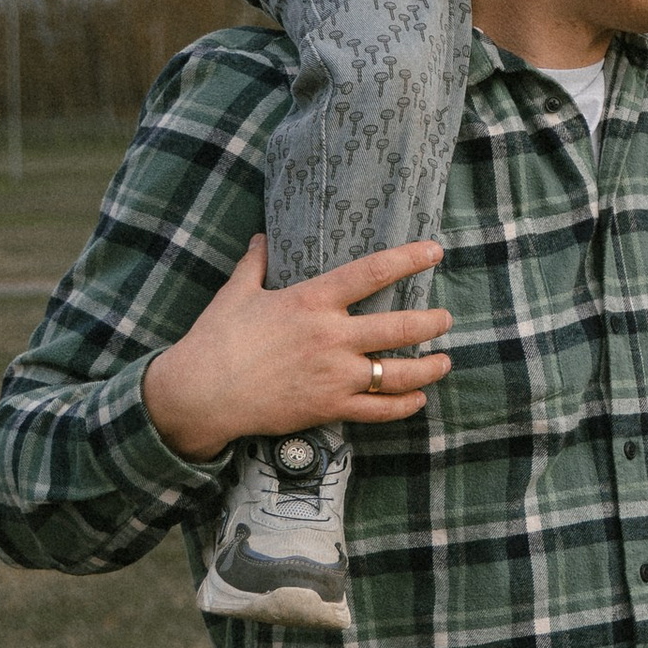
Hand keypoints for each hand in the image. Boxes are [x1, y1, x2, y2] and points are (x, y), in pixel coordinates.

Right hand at [141, 236, 453, 462]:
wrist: (201, 394)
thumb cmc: (217, 339)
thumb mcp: (237, 293)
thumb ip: (256, 263)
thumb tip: (263, 237)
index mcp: (312, 302)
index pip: (372, 273)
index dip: (409, 258)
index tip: (435, 250)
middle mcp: (332, 337)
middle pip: (401, 327)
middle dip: (432, 322)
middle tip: (445, 318)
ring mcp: (335, 376)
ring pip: (399, 373)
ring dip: (430, 367)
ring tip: (444, 361)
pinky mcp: (330, 408)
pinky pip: (379, 410)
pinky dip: (404, 405)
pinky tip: (417, 399)